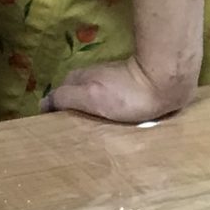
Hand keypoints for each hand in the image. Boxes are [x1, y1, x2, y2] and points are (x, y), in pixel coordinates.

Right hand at [44, 56, 196, 124]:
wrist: (168, 83)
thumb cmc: (128, 94)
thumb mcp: (90, 97)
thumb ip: (66, 98)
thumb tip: (42, 104)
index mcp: (80, 78)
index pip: (58, 96)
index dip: (56, 111)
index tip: (57, 130)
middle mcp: (92, 75)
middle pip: (76, 95)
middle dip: (74, 111)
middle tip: (77, 134)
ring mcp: (112, 79)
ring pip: (94, 96)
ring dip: (92, 110)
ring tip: (95, 131)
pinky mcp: (131, 85)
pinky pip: (112, 99)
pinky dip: (109, 108)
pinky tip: (116, 121)